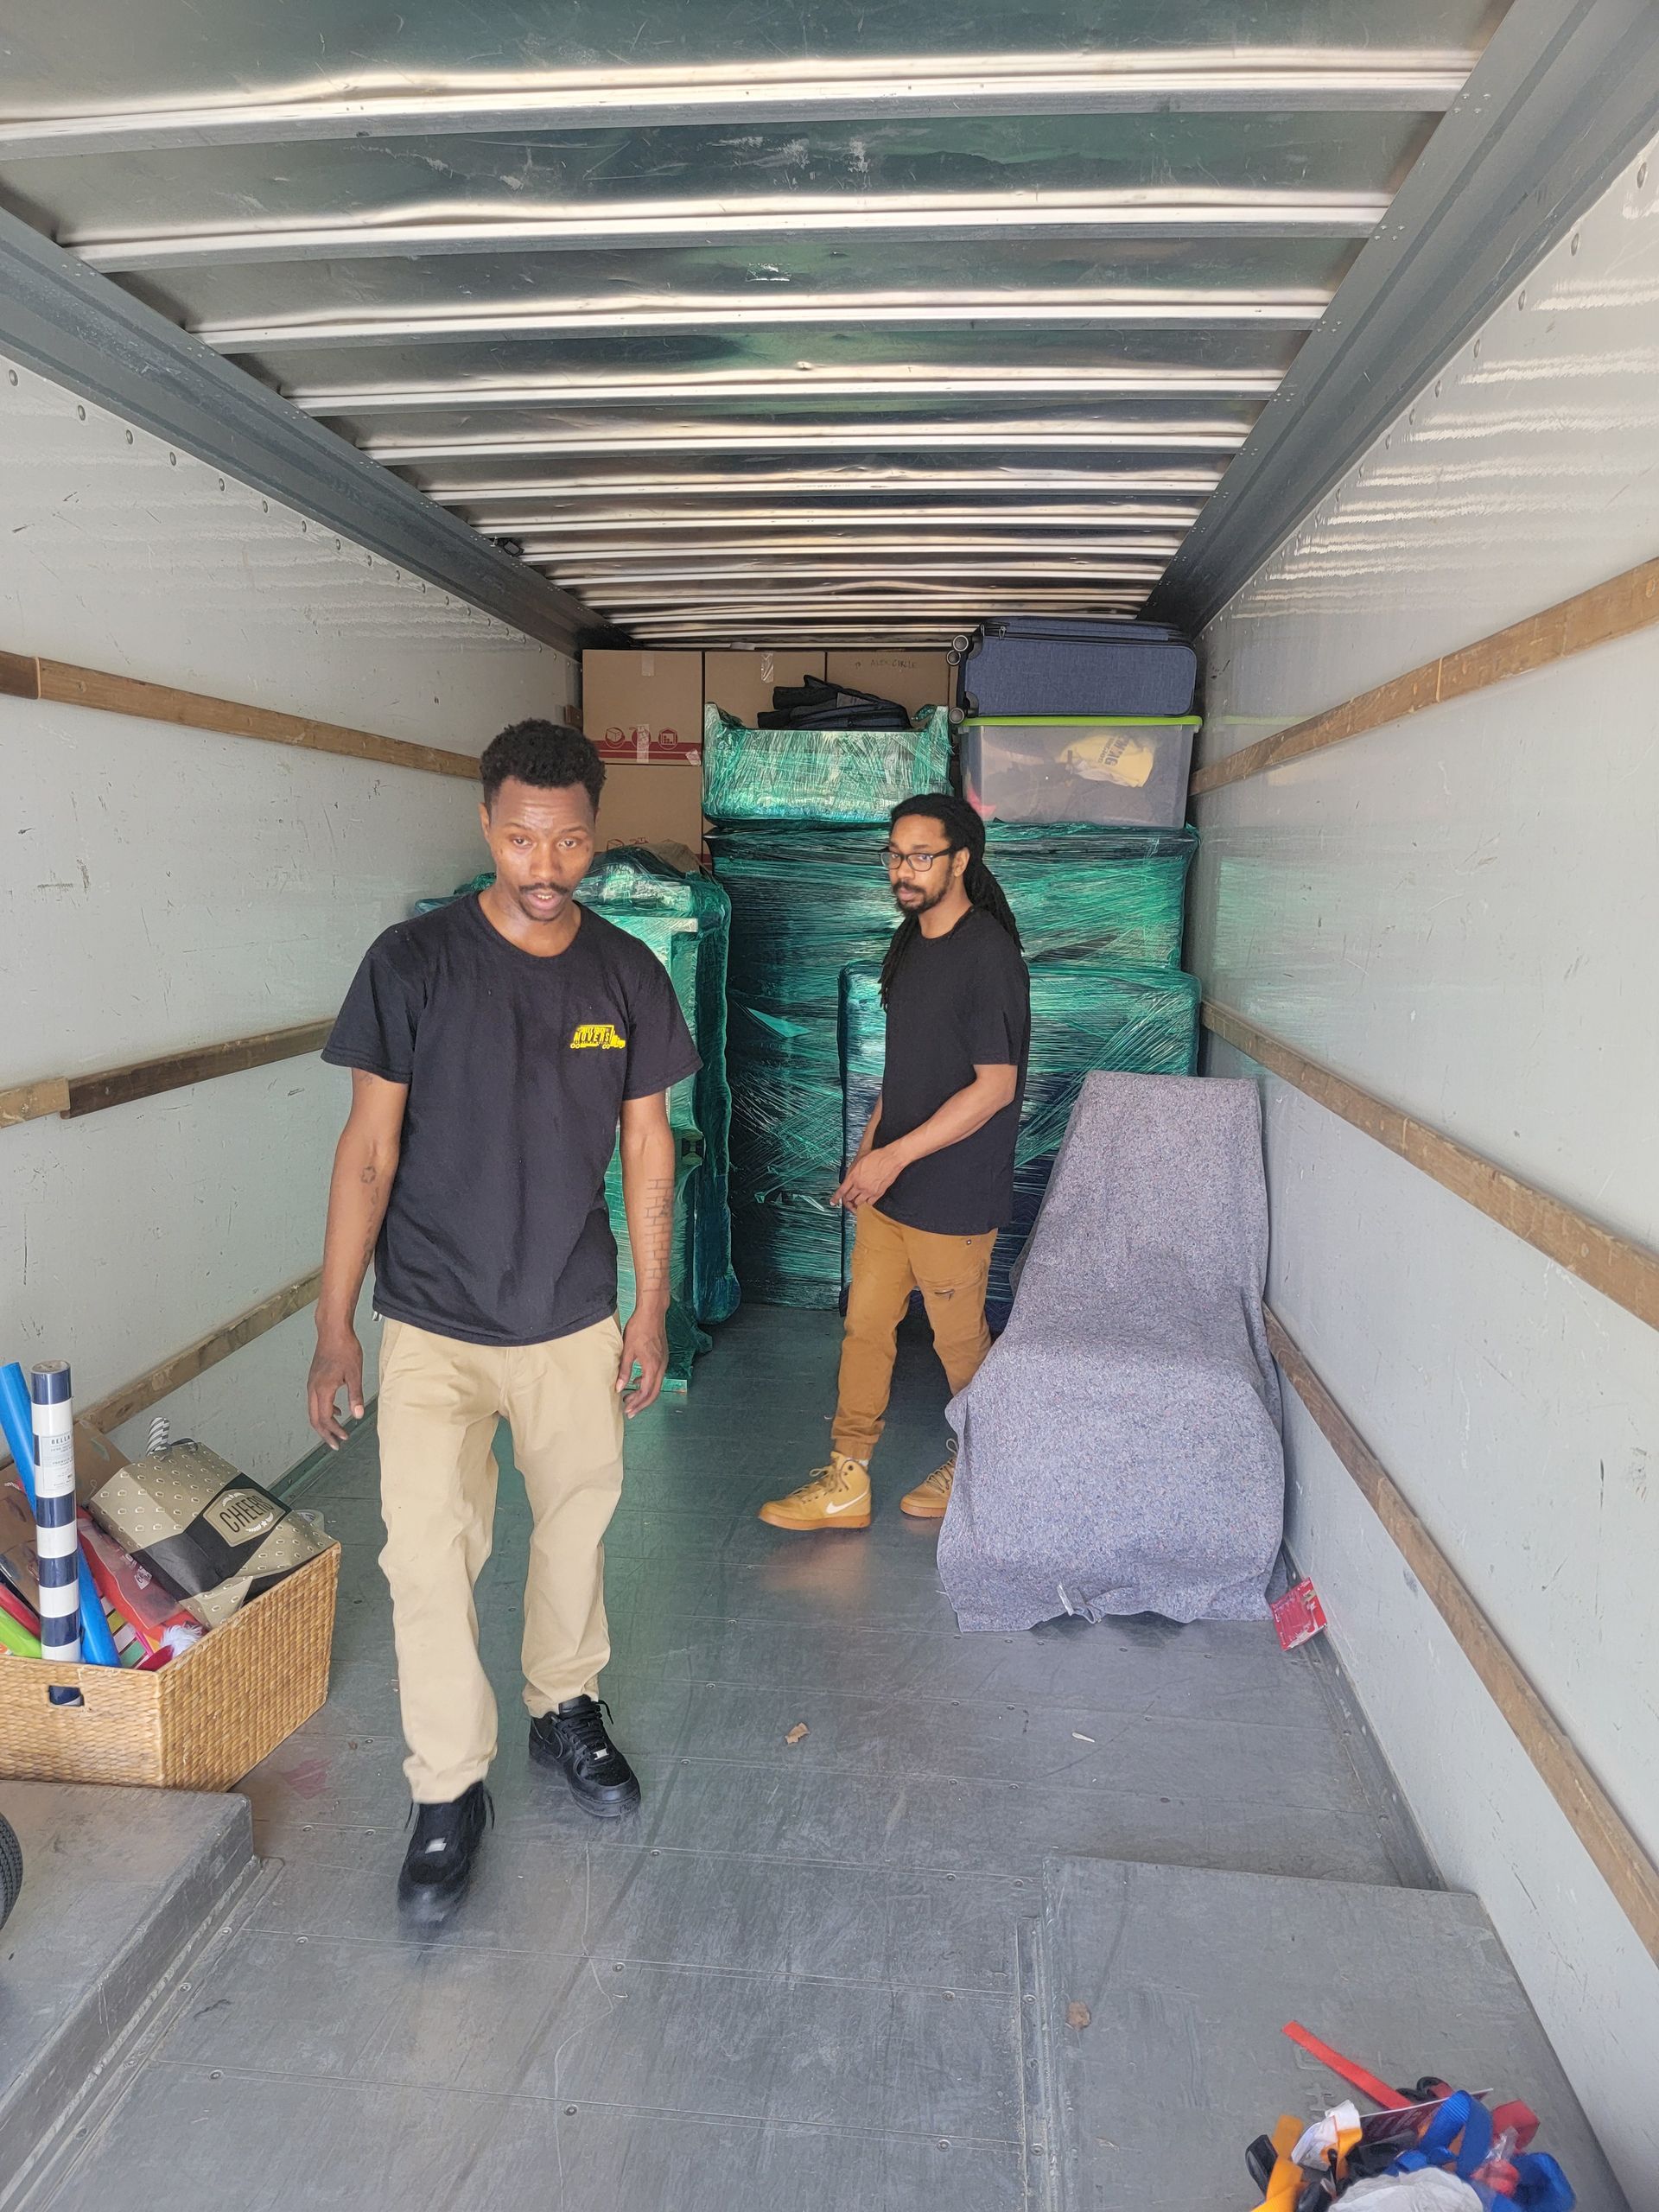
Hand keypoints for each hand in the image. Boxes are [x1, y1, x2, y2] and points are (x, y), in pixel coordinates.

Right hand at [307, 1328, 363, 1447]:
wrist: (333, 1331)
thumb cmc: (344, 1349)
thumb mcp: (354, 1374)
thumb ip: (355, 1396)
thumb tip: (357, 1415)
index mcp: (322, 1389)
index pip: (324, 1418)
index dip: (334, 1431)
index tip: (343, 1438)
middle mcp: (313, 1388)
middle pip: (314, 1418)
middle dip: (324, 1433)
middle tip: (335, 1445)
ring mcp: (312, 1383)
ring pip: (313, 1410)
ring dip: (324, 1422)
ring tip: (336, 1431)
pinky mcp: (314, 1378)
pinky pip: (315, 1400)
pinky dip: (324, 1410)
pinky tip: (337, 1410)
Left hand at [616, 1308, 668, 1416]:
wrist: (652, 1313)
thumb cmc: (639, 1329)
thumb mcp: (628, 1351)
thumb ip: (624, 1371)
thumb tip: (619, 1387)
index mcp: (653, 1367)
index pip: (646, 1393)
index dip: (637, 1404)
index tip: (627, 1410)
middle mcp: (661, 1367)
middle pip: (653, 1393)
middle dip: (641, 1404)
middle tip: (629, 1411)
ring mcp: (663, 1362)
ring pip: (656, 1385)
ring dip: (644, 1394)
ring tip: (630, 1398)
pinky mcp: (662, 1357)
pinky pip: (656, 1376)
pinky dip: (647, 1383)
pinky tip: (636, 1382)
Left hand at [834, 1146, 903, 1209]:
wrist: (890, 1159)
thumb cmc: (876, 1156)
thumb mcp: (859, 1161)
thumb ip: (853, 1171)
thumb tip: (849, 1178)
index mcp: (853, 1176)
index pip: (841, 1190)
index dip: (836, 1198)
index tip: (833, 1202)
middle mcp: (860, 1185)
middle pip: (849, 1198)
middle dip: (848, 1198)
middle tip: (849, 1198)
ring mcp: (869, 1191)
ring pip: (859, 1202)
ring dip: (857, 1201)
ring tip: (858, 1197)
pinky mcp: (878, 1193)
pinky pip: (870, 1203)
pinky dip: (868, 1201)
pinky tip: (868, 1197)